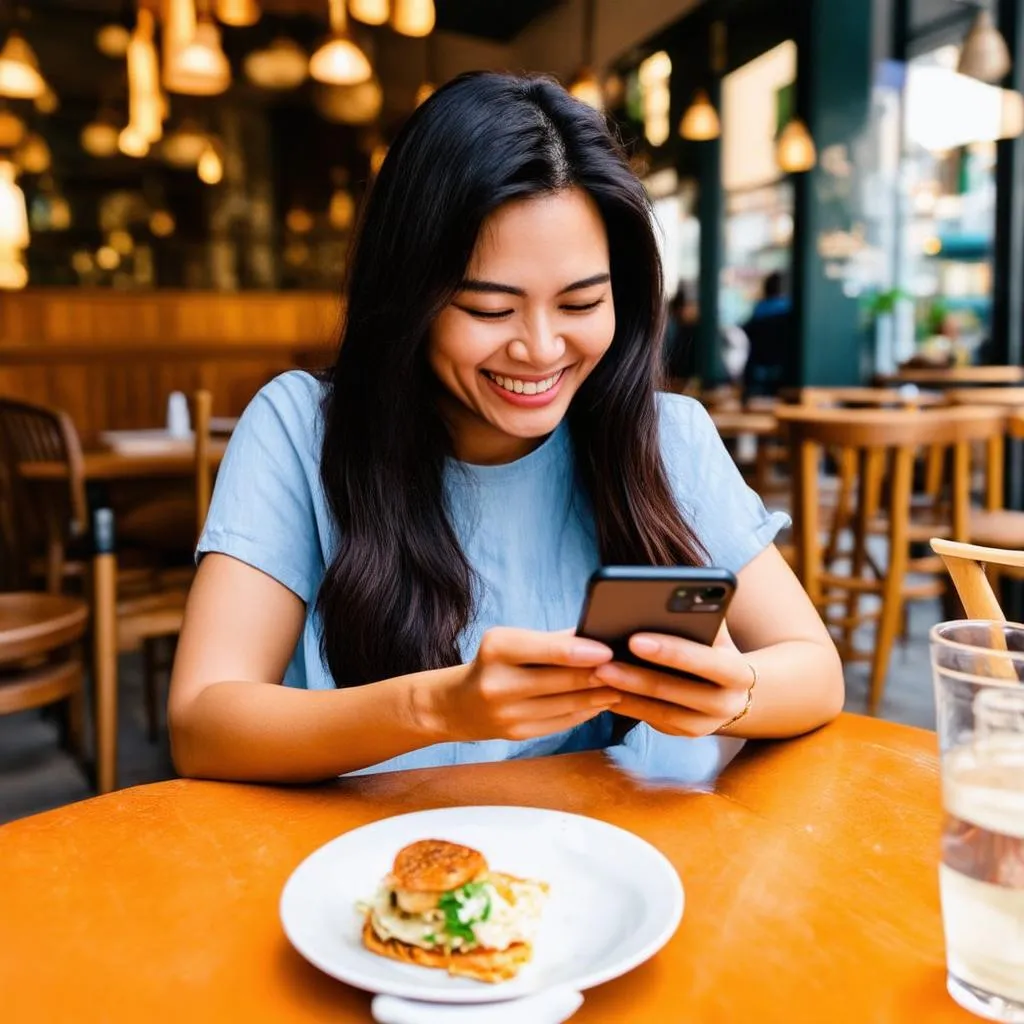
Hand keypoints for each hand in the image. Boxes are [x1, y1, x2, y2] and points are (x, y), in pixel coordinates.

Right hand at [422, 627, 619, 742]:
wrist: (455, 704)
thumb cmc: (493, 663)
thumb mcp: (511, 642)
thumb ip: (552, 640)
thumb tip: (598, 636)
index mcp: (496, 649)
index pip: (547, 650)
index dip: (582, 651)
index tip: (610, 650)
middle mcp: (499, 683)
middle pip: (562, 680)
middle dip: (599, 674)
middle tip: (629, 667)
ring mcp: (508, 713)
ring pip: (568, 704)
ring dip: (599, 694)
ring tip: (624, 684)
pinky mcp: (518, 734)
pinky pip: (562, 721)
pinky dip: (586, 711)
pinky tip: (602, 701)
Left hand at [591, 624, 753, 737]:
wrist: (733, 689)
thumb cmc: (714, 647)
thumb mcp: (716, 632)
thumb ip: (699, 617)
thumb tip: (664, 596)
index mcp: (738, 673)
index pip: (705, 661)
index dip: (670, 650)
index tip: (634, 639)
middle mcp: (728, 704)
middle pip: (677, 690)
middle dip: (638, 675)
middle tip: (603, 661)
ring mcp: (706, 725)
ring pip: (660, 710)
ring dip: (627, 692)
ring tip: (597, 674)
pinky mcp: (685, 734)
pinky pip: (652, 721)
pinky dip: (627, 706)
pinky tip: (603, 691)